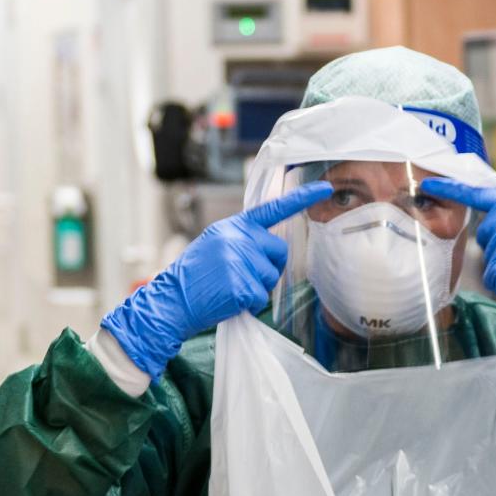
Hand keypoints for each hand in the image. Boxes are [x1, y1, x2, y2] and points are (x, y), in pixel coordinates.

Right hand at [102, 181, 332, 378]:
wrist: (170, 300)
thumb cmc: (194, 276)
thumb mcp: (215, 245)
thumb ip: (242, 240)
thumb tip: (272, 248)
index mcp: (233, 226)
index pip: (274, 209)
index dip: (302, 199)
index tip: (325, 190)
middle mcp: (238, 239)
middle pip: (280, 252)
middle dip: (270, 268)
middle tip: (244, 278)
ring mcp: (240, 261)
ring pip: (270, 278)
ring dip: (256, 290)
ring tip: (229, 289)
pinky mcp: (241, 285)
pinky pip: (260, 298)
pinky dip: (248, 305)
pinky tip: (228, 300)